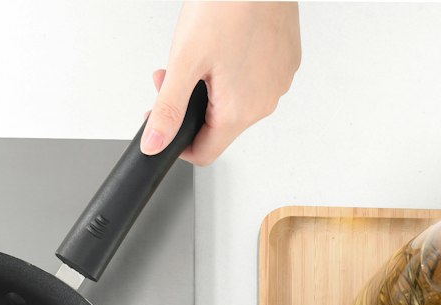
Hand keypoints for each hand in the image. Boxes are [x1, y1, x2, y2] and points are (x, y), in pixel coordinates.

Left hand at [141, 1, 300, 165]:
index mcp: (241, 111)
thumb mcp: (185, 61)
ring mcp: (278, 81)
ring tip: (200, 54)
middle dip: (190, 106)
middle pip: (218, 127)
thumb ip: (168, 109)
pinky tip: (224, 45)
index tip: (164, 119)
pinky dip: (234, 71)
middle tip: (173, 74)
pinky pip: (253, 81)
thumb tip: (155, 144)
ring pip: (235, 103)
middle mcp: (265, 102)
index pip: (204, 153)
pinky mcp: (285, 62)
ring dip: (210, 88)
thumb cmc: (229, 4)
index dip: (178, 142)